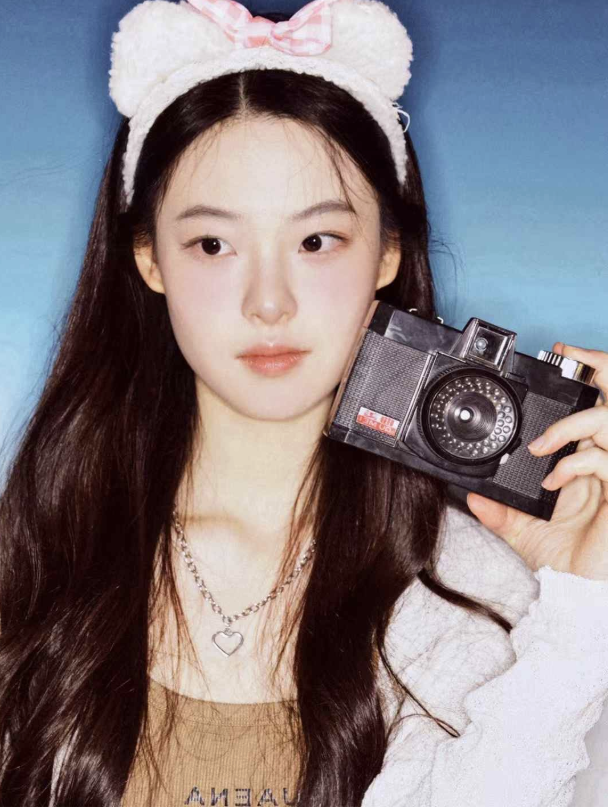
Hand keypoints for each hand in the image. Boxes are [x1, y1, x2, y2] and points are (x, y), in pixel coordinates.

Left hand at [466, 342, 607, 580]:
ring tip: (540, 446)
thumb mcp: (524, 532)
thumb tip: (471, 496)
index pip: (596, 408)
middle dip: (602, 366)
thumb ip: (501, 511)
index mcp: (591, 463)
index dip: (590, 378)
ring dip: (571, 426)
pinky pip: (607, 460)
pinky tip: (554, 480)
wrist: (584, 595)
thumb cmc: (567, 564)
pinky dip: (576, 463)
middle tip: (571, 353)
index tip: (563, 356)